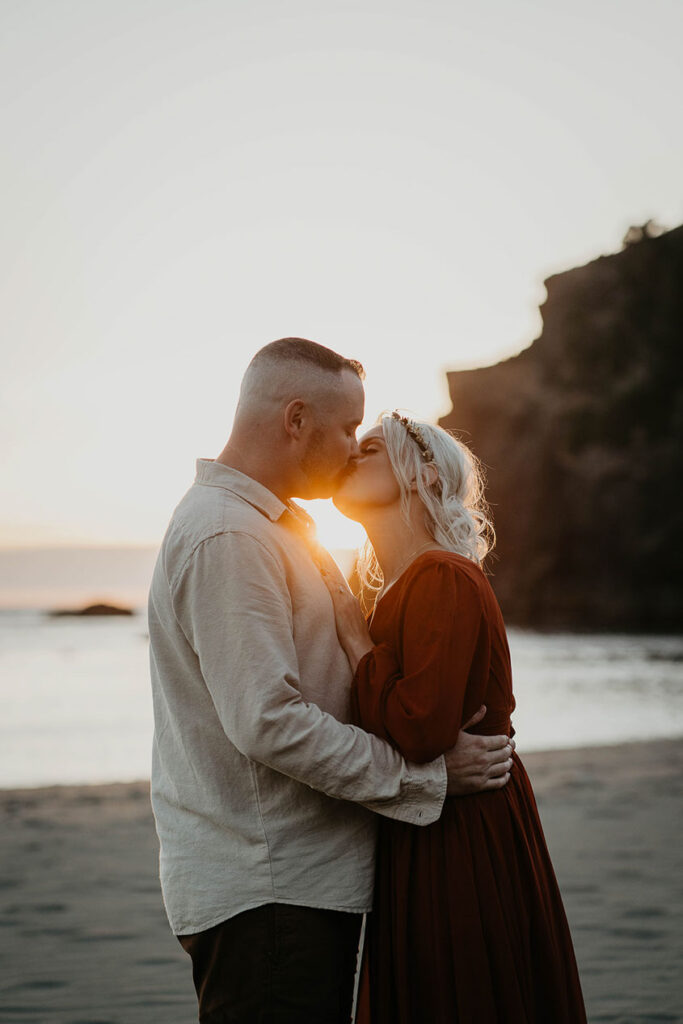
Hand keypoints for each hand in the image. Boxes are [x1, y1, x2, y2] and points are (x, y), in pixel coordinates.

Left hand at [313, 545, 372, 669]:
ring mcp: (345, 597)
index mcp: (347, 598)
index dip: (326, 561)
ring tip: (311, 541)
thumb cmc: (355, 641)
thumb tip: (334, 611)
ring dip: (322, 556)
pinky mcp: (342, 603)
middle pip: (332, 568)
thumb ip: (341, 614)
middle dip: (322, 552)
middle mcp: (347, 594)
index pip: (334, 575)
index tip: (317, 548)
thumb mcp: (347, 623)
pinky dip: (325, 570)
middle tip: (311, 536)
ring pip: (331, 571)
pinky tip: (318, 560)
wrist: (363, 650)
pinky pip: (331, 582)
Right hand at [444, 706, 514, 795]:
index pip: (502, 740)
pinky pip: (499, 783)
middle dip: (509, 749)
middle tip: (509, 748)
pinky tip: (506, 775)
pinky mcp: (479, 785)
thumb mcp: (455, 730)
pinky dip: (505, 778)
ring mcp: (482, 773)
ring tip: (508, 760)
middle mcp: (484, 758)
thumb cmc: (440, 749)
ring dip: (508, 762)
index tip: (507, 739)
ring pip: (504, 767)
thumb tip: (484, 708)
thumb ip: (471, 719)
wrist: (430, 773)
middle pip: (505, 753)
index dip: (506, 739)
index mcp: (479, 743)